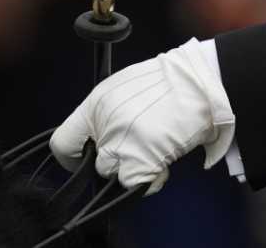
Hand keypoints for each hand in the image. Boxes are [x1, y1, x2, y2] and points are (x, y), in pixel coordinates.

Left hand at [50, 39, 233, 190]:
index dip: (73, 157)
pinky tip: (162, 164)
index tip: (85, 159)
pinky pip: (134, 185)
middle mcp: (104, 123)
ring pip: (113, 174)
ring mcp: (122, 142)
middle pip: (95, 163)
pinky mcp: (141, 158)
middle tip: (137, 146)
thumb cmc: (171, 80)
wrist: (202, 80)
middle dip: (114, 159)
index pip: (63, 143)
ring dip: (132, 168)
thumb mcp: (126, 85)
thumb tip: (99, 135)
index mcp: (96, 103)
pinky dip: (150, 180)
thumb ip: (107, 111)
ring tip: (154, 152)